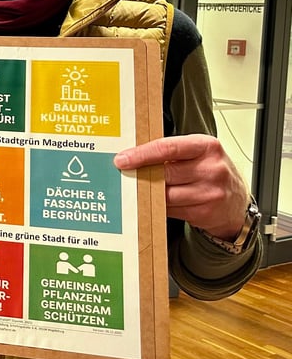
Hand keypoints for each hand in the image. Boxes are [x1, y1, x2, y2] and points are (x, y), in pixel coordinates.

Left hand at [113, 134, 248, 238]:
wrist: (236, 202)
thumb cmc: (212, 172)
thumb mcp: (198, 153)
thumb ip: (172, 152)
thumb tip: (134, 155)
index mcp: (207, 146)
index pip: (168, 148)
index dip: (141, 154)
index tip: (122, 159)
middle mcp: (212, 169)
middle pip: (164, 173)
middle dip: (142, 175)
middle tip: (126, 175)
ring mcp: (210, 192)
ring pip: (166, 194)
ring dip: (150, 193)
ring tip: (143, 188)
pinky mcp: (205, 212)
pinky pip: (171, 210)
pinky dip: (161, 206)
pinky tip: (159, 202)